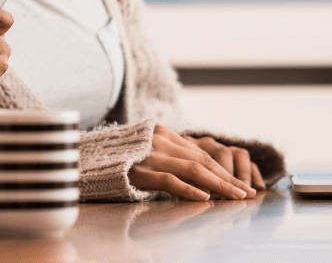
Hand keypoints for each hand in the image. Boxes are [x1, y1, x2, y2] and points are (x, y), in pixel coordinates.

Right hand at [128, 125, 255, 200]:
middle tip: (247, 193)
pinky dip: (188, 189)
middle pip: (203, 161)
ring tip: (235, 197)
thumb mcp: (146, 152)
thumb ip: (169, 159)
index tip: (241, 184)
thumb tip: (197, 179)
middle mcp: (161, 141)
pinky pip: (169, 180)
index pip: (202, 153)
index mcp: (164, 134)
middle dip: (228, 179)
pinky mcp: (139, 171)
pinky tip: (204, 198)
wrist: (84, 156)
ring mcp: (150, 155)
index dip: (224, 170)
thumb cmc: (116, 158)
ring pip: (193, 169)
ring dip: (218, 185)